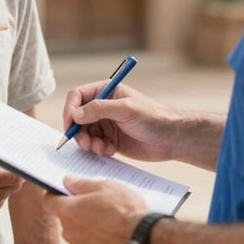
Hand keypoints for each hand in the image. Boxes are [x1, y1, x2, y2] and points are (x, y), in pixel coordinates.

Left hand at [44, 176, 145, 243]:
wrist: (144, 240)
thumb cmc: (124, 209)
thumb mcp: (105, 186)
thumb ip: (81, 184)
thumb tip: (66, 181)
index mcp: (68, 211)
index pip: (49, 202)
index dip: (55, 195)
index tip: (64, 192)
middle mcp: (69, 232)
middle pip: (65, 218)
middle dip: (76, 211)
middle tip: (96, 205)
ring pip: (77, 235)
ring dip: (86, 229)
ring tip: (107, 222)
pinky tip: (111, 237)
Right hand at [62, 82, 180, 160]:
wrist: (172, 139)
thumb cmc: (154, 117)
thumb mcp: (126, 109)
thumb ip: (99, 109)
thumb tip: (75, 114)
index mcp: (106, 91)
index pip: (78, 96)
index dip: (70, 109)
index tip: (70, 125)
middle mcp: (103, 107)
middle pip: (78, 117)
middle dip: (78, 131)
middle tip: (84, 144)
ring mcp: (106, 124)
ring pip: (84, 133)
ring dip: (88, 142)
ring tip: (100, 148)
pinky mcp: (110, 140)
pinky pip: (94, 145)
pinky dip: (97, 149)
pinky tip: (109, 151)